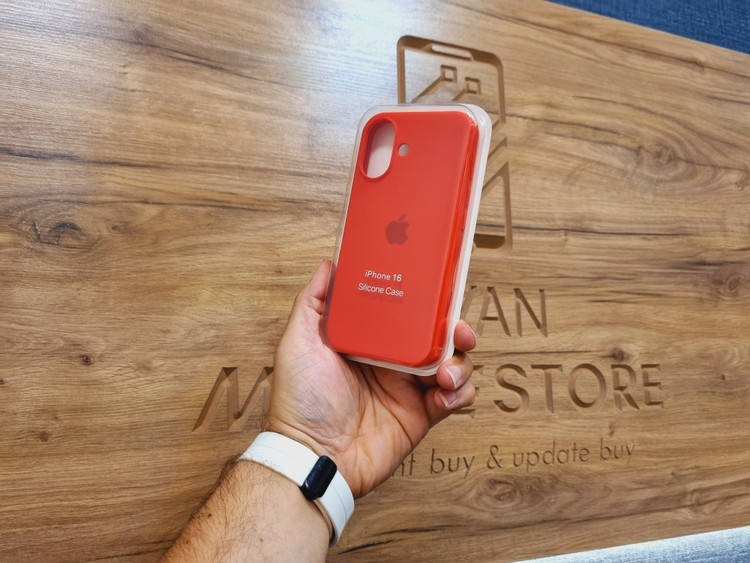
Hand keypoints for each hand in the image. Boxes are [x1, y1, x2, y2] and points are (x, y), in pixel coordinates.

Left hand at [265, 260, 476, 497]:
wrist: (313, 456)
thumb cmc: (299, 401)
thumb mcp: (298, 343)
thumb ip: (312, 302)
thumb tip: (328, 265)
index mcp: (368, 340)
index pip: (405, 312)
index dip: (426, 301)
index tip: (440, 290)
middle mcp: (391, 360)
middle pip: (435, 335)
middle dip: (455, 328)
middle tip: (458, 331)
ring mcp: (407, 388)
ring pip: (451, 363)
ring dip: (459, 362)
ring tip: (445, 373)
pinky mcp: (421, 415)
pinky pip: (454, 398)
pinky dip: (461, 393)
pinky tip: (445, 395)